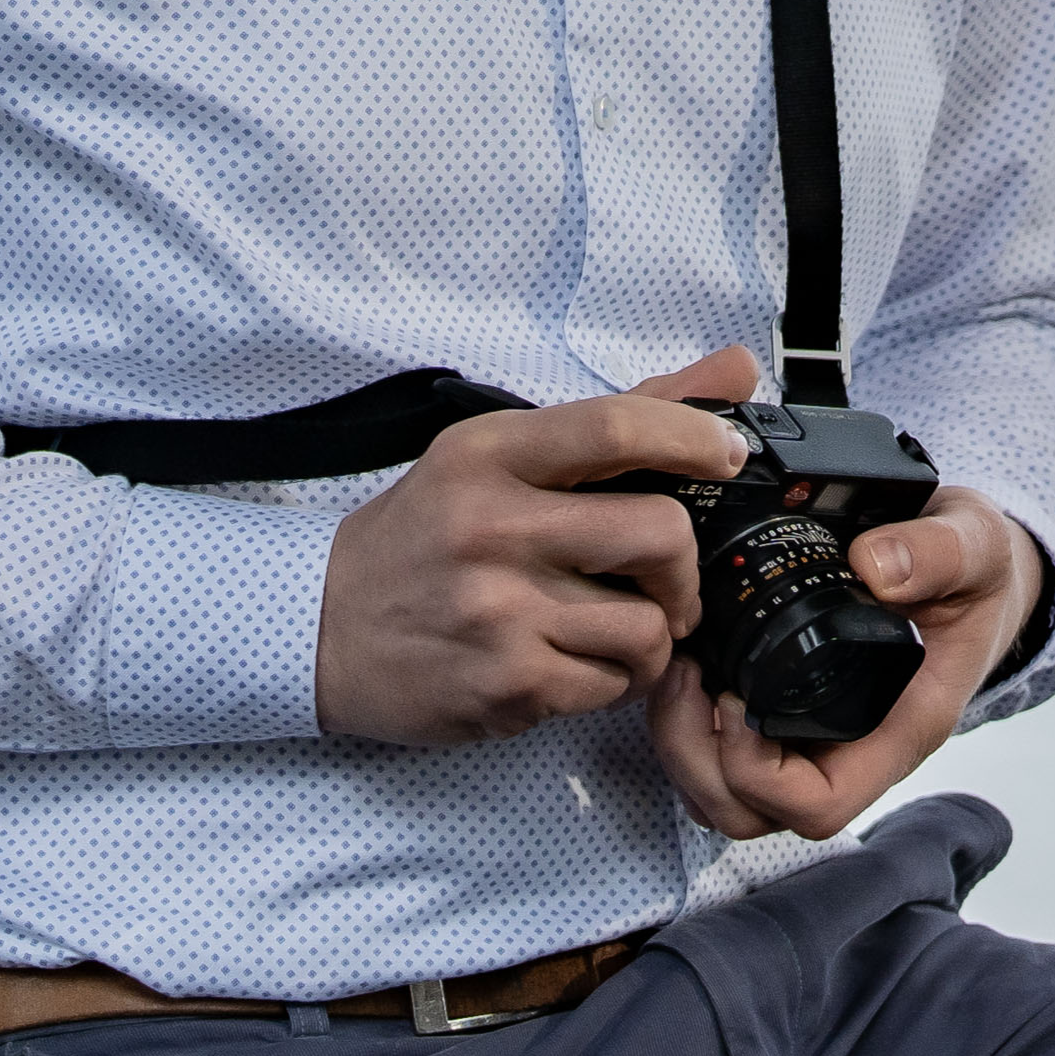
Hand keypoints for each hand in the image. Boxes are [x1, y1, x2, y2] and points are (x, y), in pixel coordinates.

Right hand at [312, 345, 761, 745]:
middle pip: (660, 535)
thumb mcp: (497, 457)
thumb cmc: (424, 535)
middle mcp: (492, 530)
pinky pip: (612, 686)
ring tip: (612, 626)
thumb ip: (621, 417)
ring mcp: (499, 615)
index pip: (618, 428)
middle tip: (664, 578)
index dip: (697, 438)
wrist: (319, 628)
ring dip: (651, 633)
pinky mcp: (503, 687)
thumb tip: (735, 368)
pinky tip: (572, 663)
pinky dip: (611, 680)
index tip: (728, 457)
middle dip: (683, 565)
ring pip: (649, 626)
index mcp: (489, 455)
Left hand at [646, 481, 1047, 843]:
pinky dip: (689, 728)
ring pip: (728, 798)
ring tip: (679, 672)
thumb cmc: (975, 576)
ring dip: (684, 748)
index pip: (820, 803)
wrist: (972, 574)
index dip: (759, 775)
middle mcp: (853, 751)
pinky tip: (690, 667)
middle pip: (754, 815)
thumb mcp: (977, 547)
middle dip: (699, 762)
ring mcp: (818, 742)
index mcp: (899, 730)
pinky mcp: (789, 720)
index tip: (736, 700)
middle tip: (684, 680)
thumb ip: (938, 553)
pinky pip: (723, 761)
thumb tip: (875, 566)